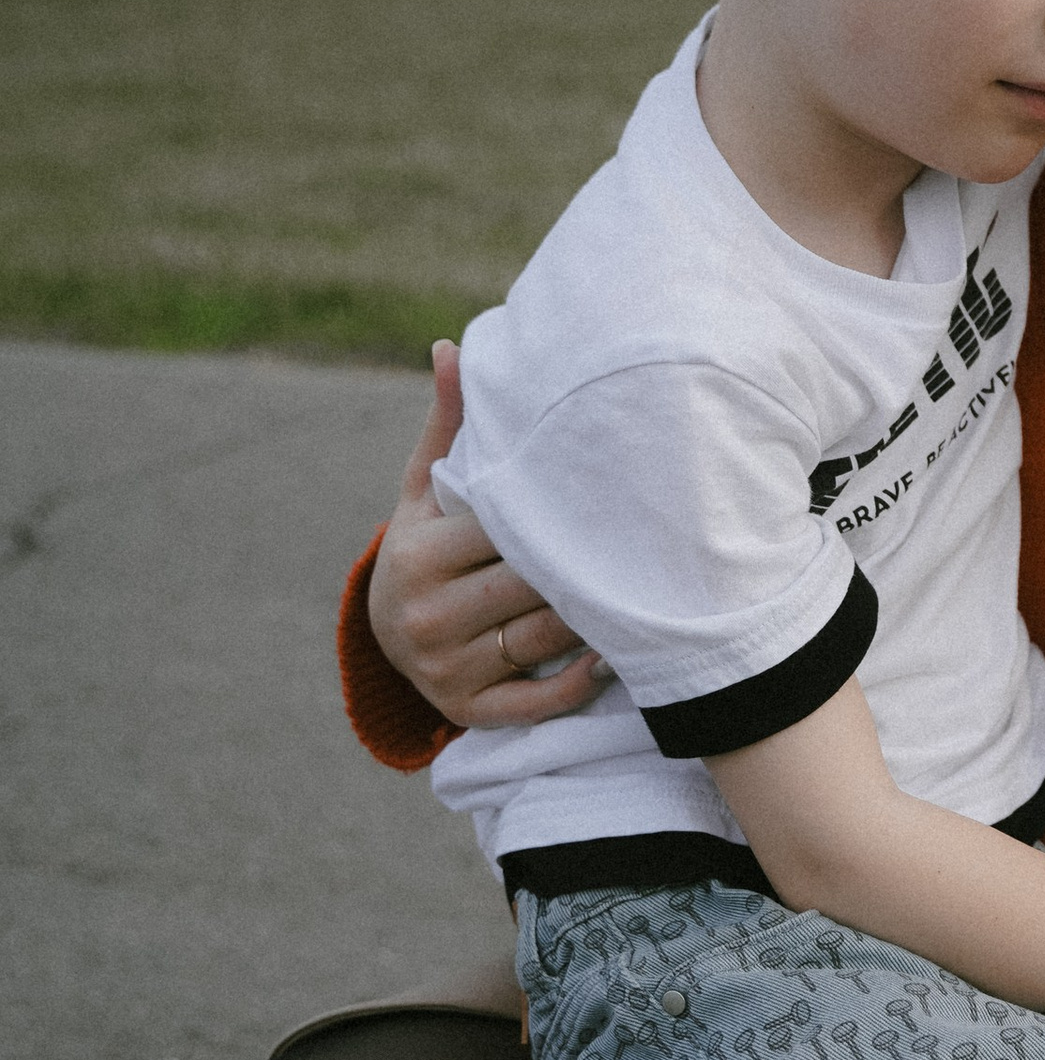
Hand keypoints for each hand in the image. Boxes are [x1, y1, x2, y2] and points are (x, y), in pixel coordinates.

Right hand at [371, 341, 606, 729]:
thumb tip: (451, 347)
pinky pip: (539, 701)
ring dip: (596, 615)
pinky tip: (617, 651)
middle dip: (584, 564)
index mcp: (417, 555)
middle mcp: (425, 616)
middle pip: (532, 585)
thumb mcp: (423, 492)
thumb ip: (448, 426)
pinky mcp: (470, 712)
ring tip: (640, 585)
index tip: (611, 491)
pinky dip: (581, 680)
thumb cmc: (424, 547)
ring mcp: (446, 670)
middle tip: (646, 538)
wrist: (384, 636)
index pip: (504, 532)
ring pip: (545, 638)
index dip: (559, 513)